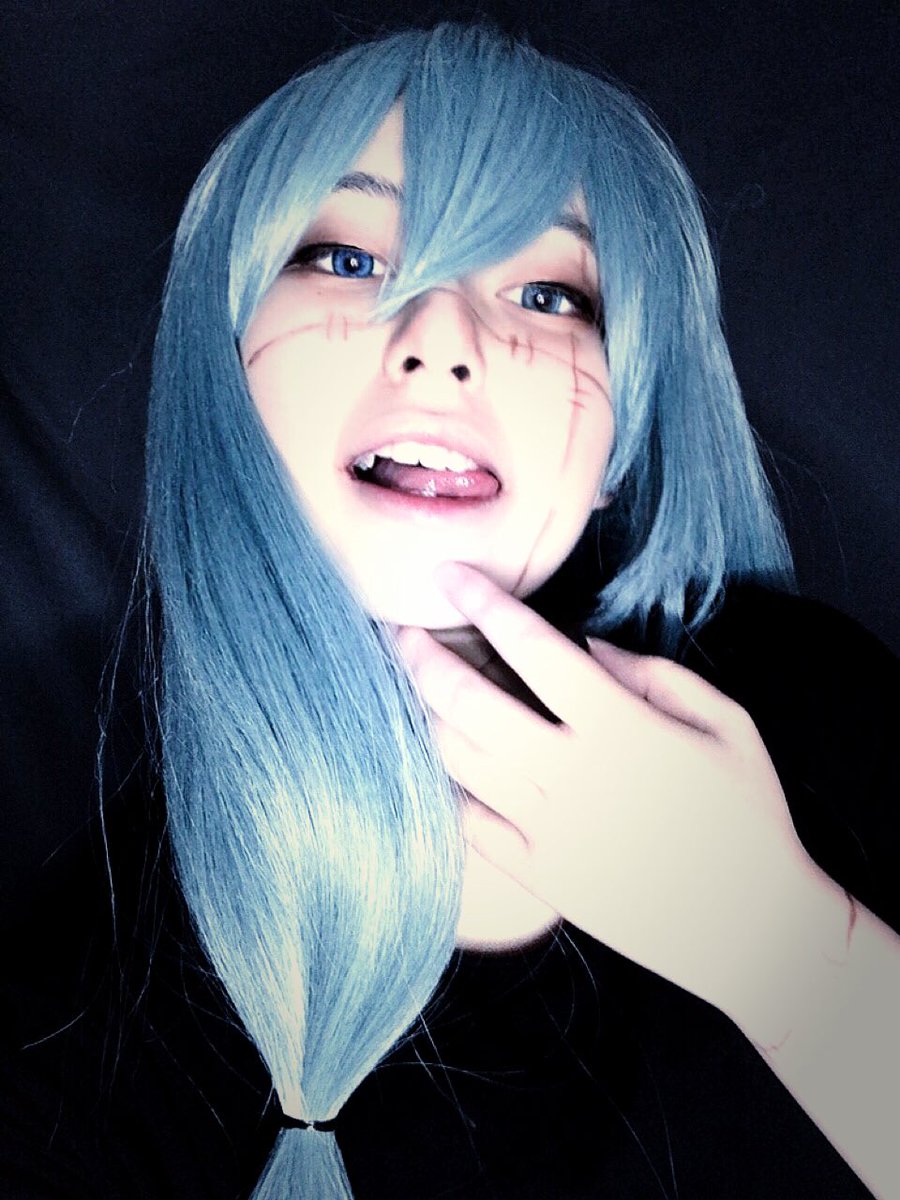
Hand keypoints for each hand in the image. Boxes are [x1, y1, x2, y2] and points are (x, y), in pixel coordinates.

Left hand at [397, 562, 828, 1019]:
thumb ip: (658, 675)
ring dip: (424, 716)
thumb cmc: (749, 817)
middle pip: (470, 702)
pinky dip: (446, 787)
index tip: (450, 575)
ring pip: (459, 760)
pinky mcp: (541, 875)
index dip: (484, 603)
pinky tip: (436, 761)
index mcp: (622, 728)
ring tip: (409, 689)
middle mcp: (574, 775)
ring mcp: (550, 830)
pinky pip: (470, 823)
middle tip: (401, 631)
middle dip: (424, 659)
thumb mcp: (730, 726)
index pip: (532, 648)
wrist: (755, 928)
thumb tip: (590, 646)